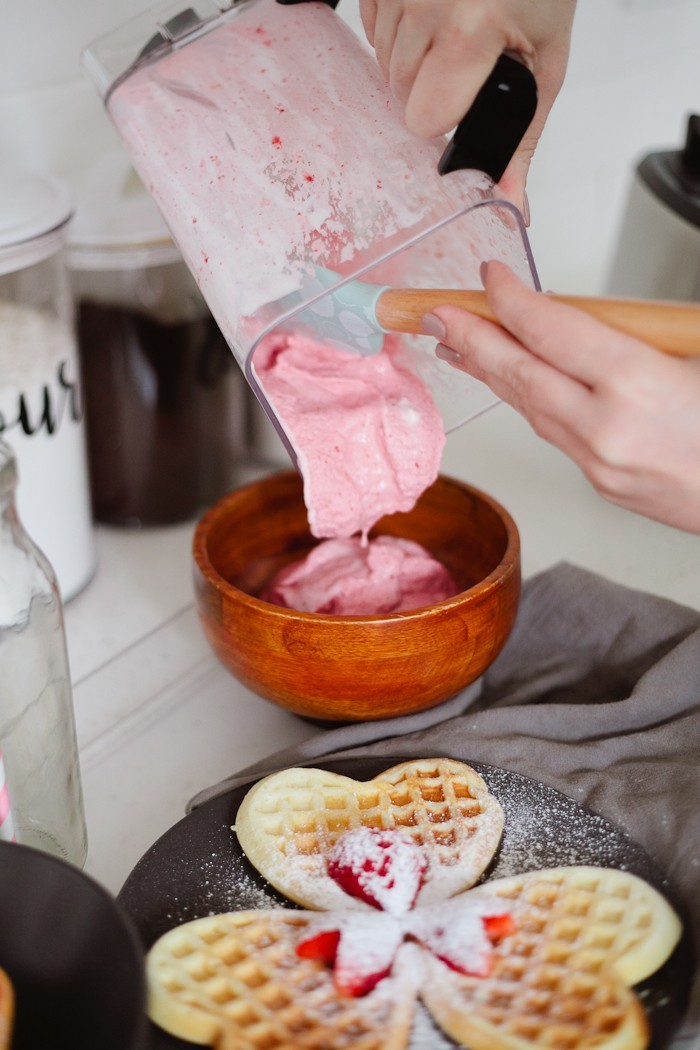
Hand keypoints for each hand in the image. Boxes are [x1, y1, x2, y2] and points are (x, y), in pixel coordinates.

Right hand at [359, 0, 575, 208]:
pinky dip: (395, 29)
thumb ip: (523, 137)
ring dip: (411, 58)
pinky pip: (370, 25)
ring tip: (451, 29)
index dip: (442, 114)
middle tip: (465, 56)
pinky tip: (429, 14)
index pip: (422, 117)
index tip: (463, 95)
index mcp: (471, 27)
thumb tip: (510, 202)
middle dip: (428, 85)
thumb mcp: (545, 60)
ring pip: (382, 60)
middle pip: (398, 91)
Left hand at [423, 261, 699, 533]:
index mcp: (638, 387)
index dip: (510, 300)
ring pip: (531, 409)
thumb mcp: (697, 351)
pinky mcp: (604, 484)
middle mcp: (608, 430)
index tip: (487, 278)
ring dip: (493, 373)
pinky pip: (554, 433)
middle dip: (473, 339)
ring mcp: (601, 465)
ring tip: (461, 346)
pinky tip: (518, 387)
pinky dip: (528, 402)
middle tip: (436, 314)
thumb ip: (645, 334)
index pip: (551, 331)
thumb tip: (595, 318)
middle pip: (521, 375)